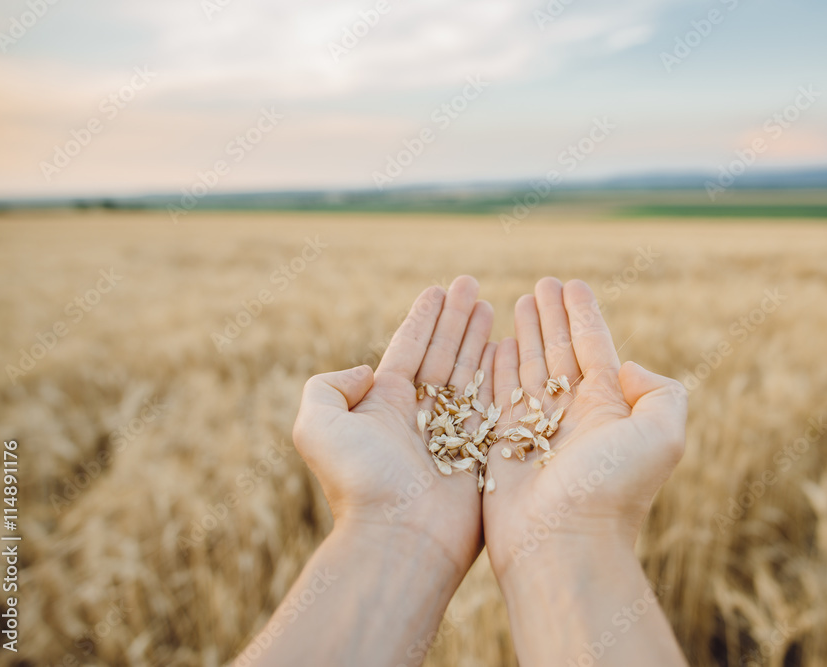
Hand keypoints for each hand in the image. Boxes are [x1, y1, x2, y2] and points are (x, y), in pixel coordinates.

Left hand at [292, 275, 494, 574]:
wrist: (398, 538)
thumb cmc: (358, 481)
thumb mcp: (316, 424)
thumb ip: (328, 386)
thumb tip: (365, 371)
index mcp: (385, 406)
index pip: (408, 349)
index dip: (424, 318)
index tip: (439, 290)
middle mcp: (419, 418)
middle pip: (442, 355)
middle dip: (456, 320)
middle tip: (471, 285)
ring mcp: (454, 436)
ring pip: (470, 375)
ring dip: (479, 338)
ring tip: (491, 304)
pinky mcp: (482, 454)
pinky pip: (495, 405)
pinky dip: (502, 374)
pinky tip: (510, 346)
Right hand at [483, 277, 687, 577]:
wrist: (562, 545)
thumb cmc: (612, 490)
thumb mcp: (662, 436)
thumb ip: (660, 392)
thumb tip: (629, 369)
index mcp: (608, 408)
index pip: (594, 348)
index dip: (583, 315)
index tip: (572, 285)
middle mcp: (573, 415)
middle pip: (560, 352)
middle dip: (552, 317)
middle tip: (542, 284)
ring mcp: (536, 429)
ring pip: (529, 368)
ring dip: (526, 334)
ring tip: (518, 301)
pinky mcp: (502, 444)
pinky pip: (498, 394)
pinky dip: (496, 367)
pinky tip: (496, 343)